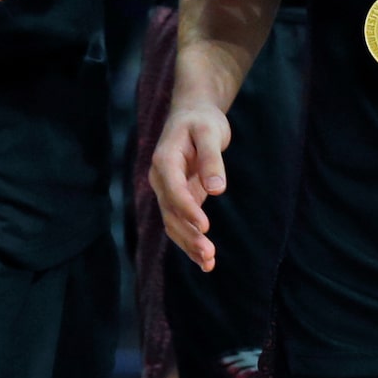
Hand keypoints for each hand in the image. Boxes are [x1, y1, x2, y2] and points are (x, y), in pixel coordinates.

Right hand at [149, 95, 234, 270]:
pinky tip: (205, 261)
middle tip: (208, 253)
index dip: (187, 209)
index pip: (173, 190)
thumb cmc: (202, 121)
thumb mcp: (210, 132)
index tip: (205, 226)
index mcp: (164, 160)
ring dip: (189, 244)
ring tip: (209, 262)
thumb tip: (217, 189)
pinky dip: (191, 241)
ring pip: (173, 223)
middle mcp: (161, 179)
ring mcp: (168, 190)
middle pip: (170, 212)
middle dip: (188, 234)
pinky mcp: (179, 198)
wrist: (193, 115)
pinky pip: (181, 223)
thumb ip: (212, 159)